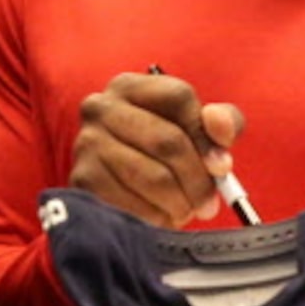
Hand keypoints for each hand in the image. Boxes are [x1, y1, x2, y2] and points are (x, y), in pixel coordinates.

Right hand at [70, 69, 246, 227]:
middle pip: (168, 141)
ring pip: (154, 178)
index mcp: (130, 86)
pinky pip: (134, 206)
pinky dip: (156, 219)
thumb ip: (221, 122)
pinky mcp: (82, 181)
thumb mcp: (194, 129)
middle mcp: (101, 107)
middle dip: (198, 179)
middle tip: (210, 204)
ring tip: (185, 211)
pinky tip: (160, 218)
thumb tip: (220, 134)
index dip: (207, 135)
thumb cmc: (161, 153)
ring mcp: (87, 143)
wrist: (113, 185)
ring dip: (180, 204)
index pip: (179, 97)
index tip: (222, 167)